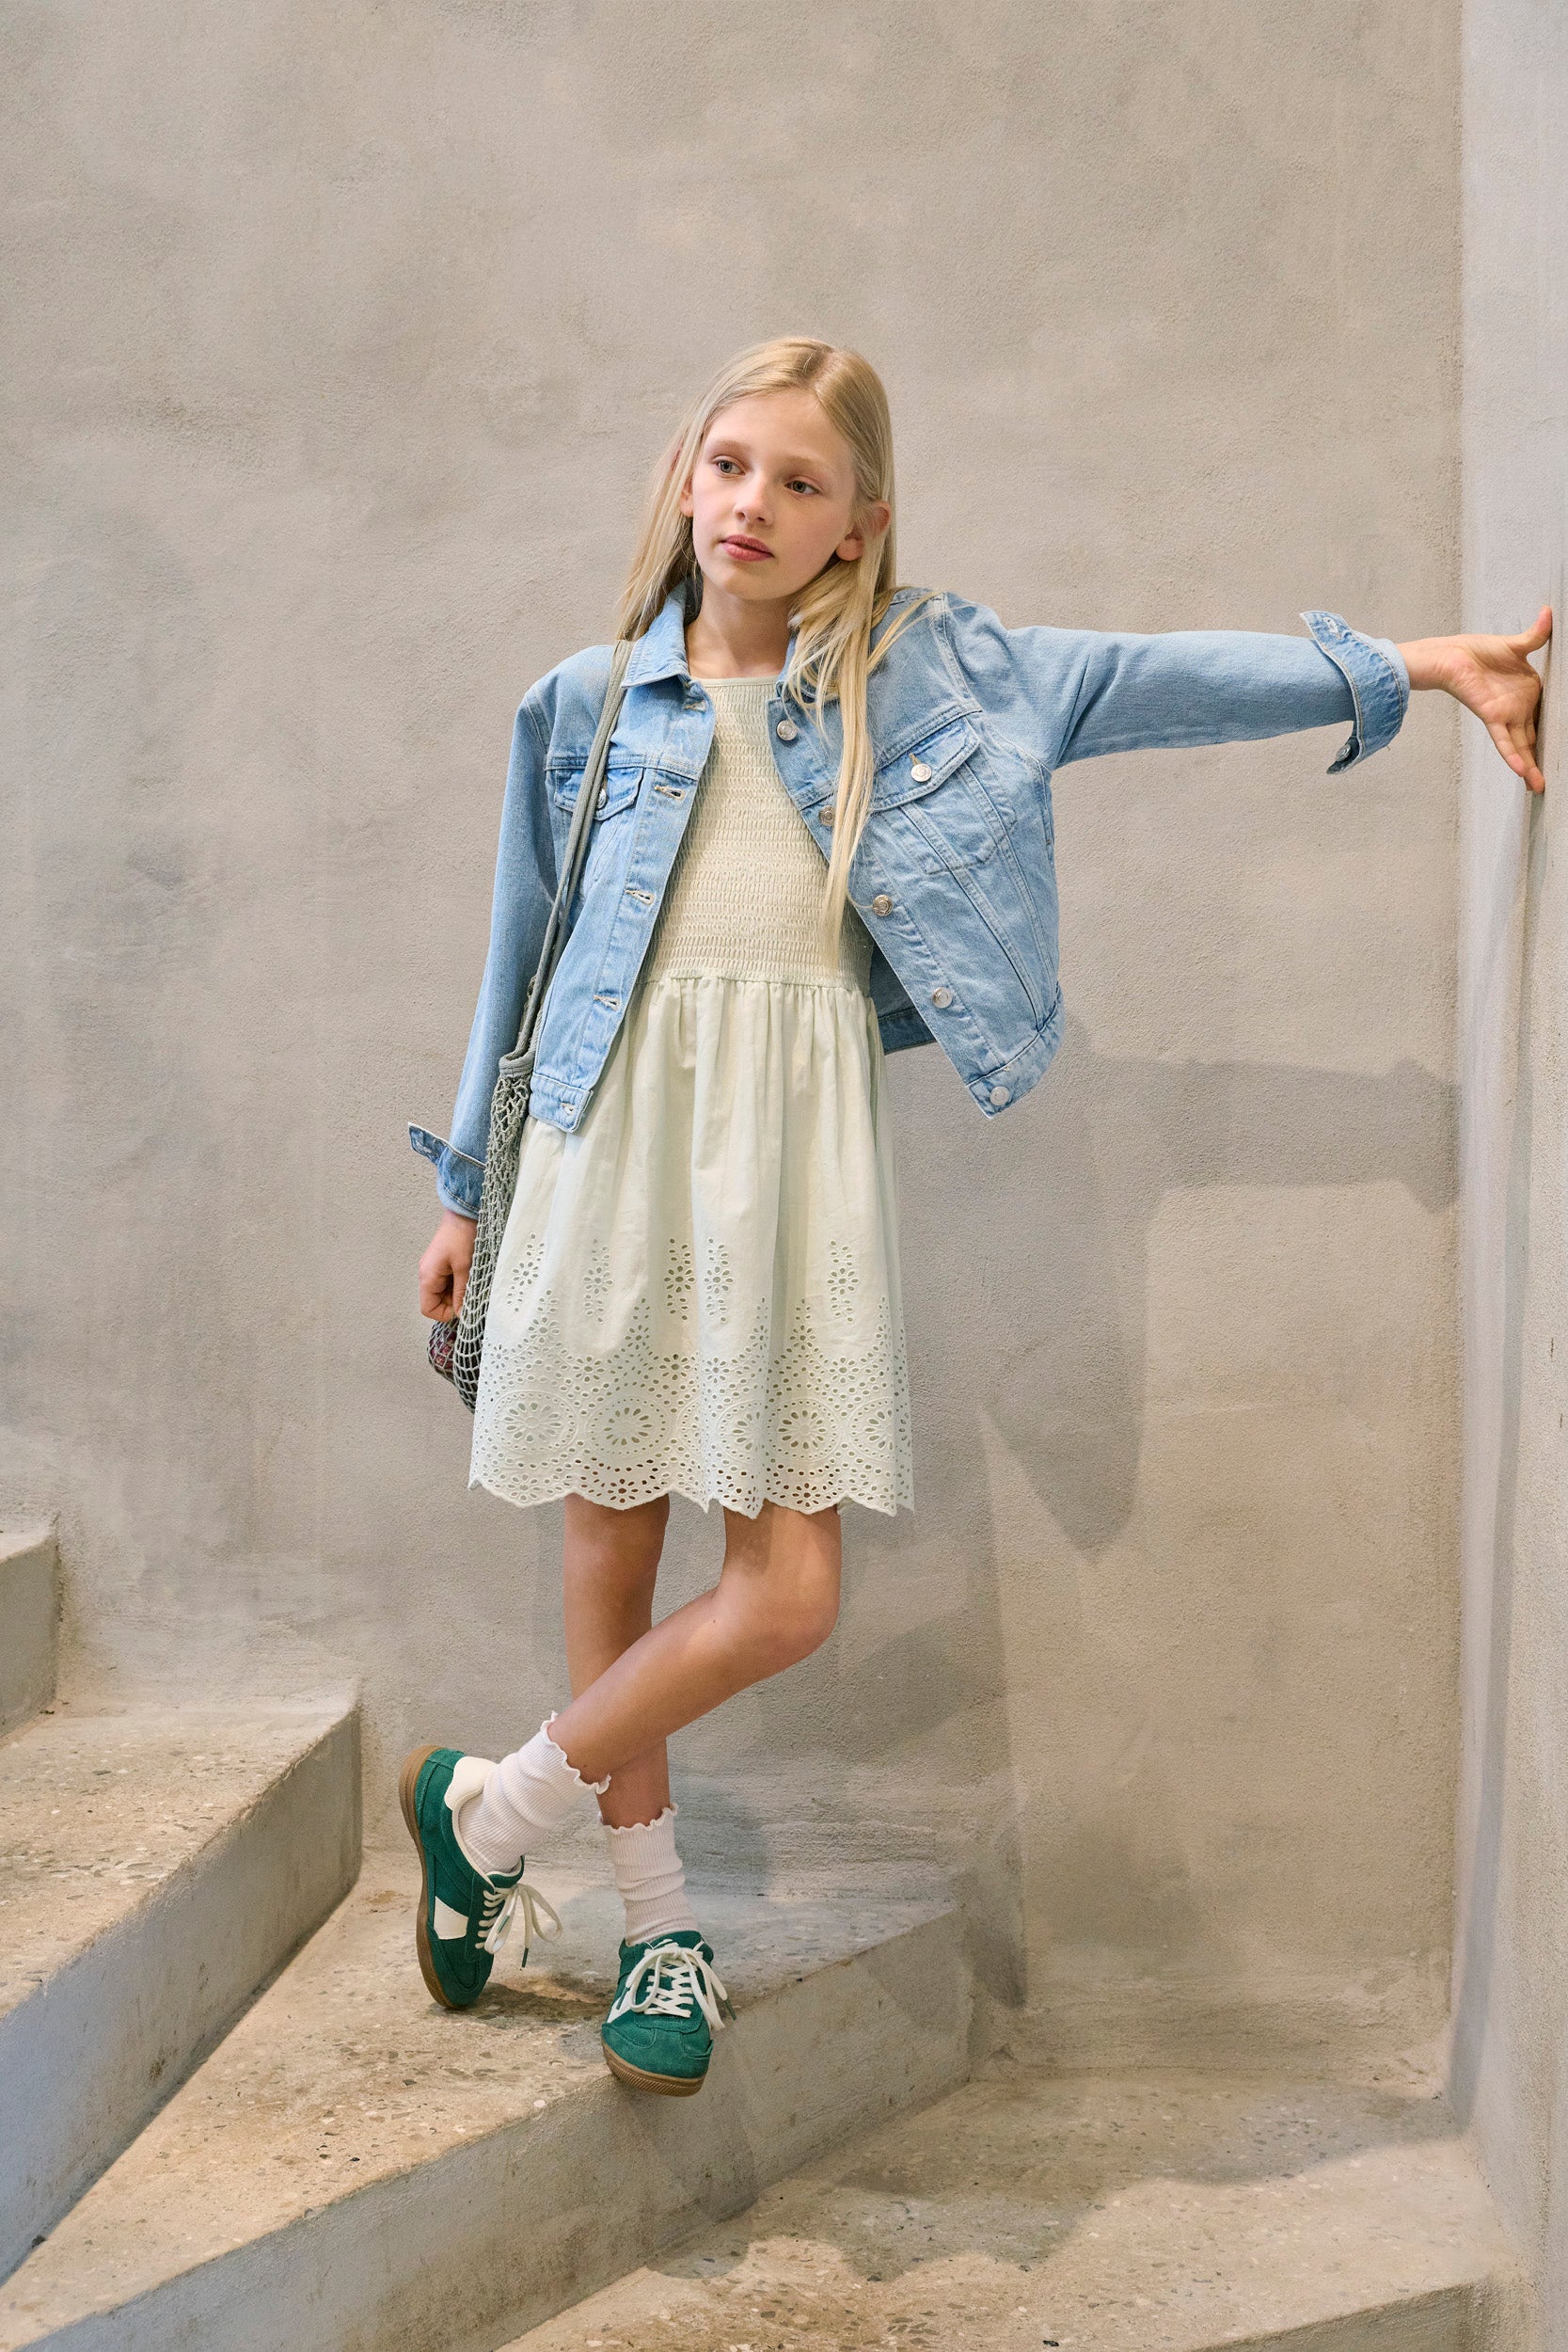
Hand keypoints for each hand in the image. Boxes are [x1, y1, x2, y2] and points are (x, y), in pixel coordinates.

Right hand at [419, 1208, 476, 1321]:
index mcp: (427, 1276)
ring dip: (457, 1293)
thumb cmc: (462, 1237)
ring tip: (471, 1281)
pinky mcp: (441, 1264)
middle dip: (453, 1302)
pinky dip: (458, 1284)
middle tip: (471, 1292)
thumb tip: (461, 1314)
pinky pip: (447, 1282)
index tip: (463, 1308)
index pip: (428, 1309)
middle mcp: (427, 1274)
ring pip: (443, 1293)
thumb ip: (462, 1293)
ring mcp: (434, 1269)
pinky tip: (469, 1275)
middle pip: (435, 1302)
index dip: (445, 1313)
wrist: (463, 1214)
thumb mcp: (465, 1268)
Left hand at [1398, 606, 1550, 791]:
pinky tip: (1521, 771)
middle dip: (1543, 761)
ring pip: (1521, 747)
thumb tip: (1549, 611)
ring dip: (1530, 768)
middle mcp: (1519, 708)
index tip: (1565, 750)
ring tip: (1539, 787)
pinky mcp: (1491, 716)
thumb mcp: (1515, 644)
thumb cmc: (1478, 651)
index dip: (1555, 734)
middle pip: (1534, 739)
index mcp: (1529, 693)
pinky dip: (1512, 755)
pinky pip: (1503, 740)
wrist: (1451, 655)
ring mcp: (1506, 714)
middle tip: (1552, 782)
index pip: (1546, 717)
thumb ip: (1536, 635)